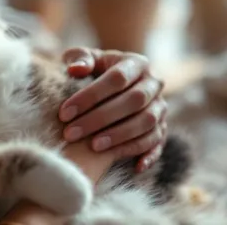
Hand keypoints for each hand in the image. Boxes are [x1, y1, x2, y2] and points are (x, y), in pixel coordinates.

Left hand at [59, 48, 166, 172]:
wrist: (114, 83)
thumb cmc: (94, 70)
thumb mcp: (86, 59)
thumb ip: (79, 59)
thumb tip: (75, 69)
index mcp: (136, 63)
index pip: (117, 78)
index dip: (90, 96)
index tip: (64, 113)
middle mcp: (153, 83)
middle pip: (134, 101)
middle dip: (100, 119)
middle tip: (71, 133)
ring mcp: (160, 107)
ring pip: (147, 123)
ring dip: (120, 137)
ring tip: (93, 147)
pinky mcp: (162, 128)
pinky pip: (158, 142)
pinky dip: (148, 154)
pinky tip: (134, 167)